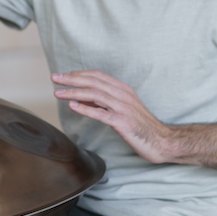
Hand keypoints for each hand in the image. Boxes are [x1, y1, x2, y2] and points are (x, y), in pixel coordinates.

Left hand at [52, 69, 172, 162]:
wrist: (162, 141)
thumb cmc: (141, 127)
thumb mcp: (122, 109)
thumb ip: (103, 103)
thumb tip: (81, 98)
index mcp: (123, 90)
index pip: (97, 76)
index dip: (79, 74)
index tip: (64, 75)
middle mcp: (123, 95)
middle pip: (93, 82)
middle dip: (72, 79)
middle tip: (55, 78)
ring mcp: (123, 108)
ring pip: (95, 94)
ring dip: (74, 92)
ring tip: (58, 92)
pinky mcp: (122, 122)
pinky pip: (100, 113)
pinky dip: (85, 108)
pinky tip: (73, 106)